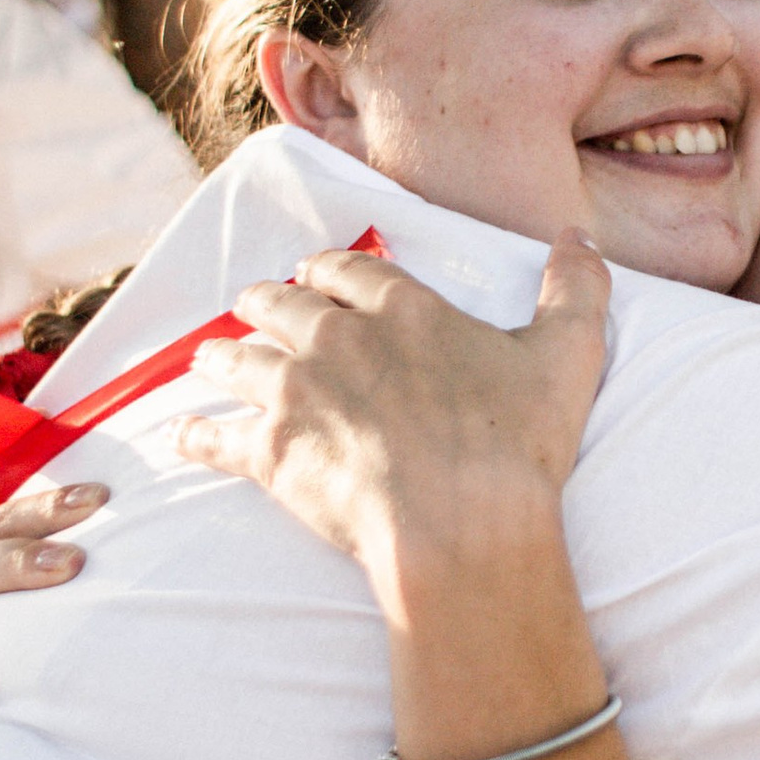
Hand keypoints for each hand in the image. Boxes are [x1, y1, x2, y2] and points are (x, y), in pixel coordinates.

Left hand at [174, 232, 609, 612]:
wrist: (464, 523)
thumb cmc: (518, 444)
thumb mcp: (567, 354)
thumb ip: (575, 288)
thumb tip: (577, 235)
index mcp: (402, 310)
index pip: (348, 270)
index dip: (328, 270)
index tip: (316, 274)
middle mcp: (338, 339)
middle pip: (280, 304)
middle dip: (266, 301)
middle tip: (258, 306)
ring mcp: (297, 393)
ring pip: (237, 358)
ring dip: (220, 355)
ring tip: (210, 358)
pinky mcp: (270, 452)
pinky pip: (215, 436)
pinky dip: (195, 434)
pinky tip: (182, 434)